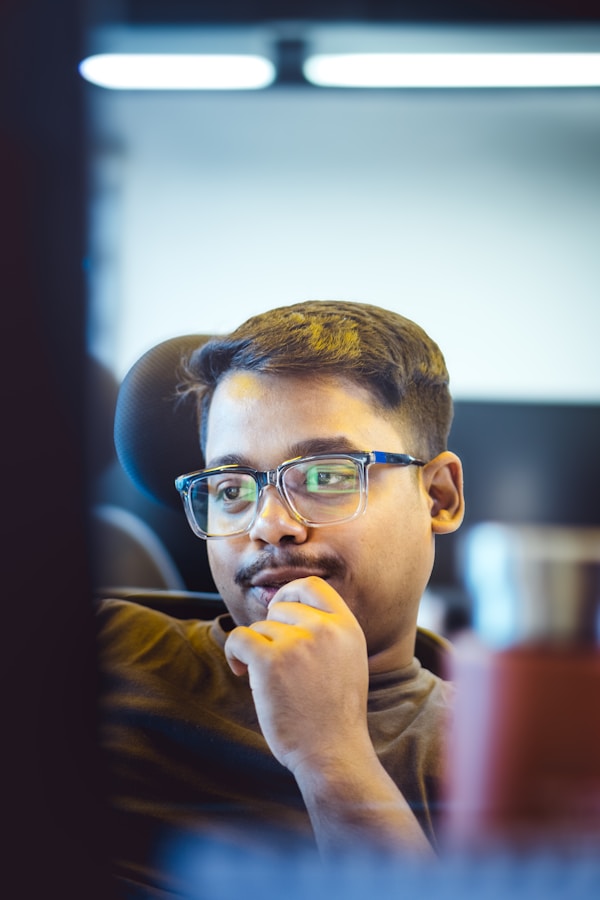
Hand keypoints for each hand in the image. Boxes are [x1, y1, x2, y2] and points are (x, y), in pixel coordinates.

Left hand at [224, 576, 369, 774]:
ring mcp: (297, 643)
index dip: (290, 595)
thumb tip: (285, 607)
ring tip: (266, 678)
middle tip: (274, 660)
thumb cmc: (335, 714)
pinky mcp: (270, 661)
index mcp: (347, 627)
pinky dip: (234, 653)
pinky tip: (242, 671)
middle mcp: (324, 629)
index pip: (312, 586)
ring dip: (256, 649)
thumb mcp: (348, 660)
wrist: (332, 752)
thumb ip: (327, 632)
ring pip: (259, 627)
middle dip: (271, 631)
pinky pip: (239, 638)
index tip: (279, 615)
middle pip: (280, 608)